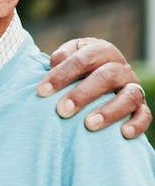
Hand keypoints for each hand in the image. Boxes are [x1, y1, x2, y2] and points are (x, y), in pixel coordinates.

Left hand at [36, 37, 150, 138]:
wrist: (91, 89)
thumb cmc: (72, 76)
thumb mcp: (65, 62)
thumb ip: (60, 60)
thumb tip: (55, 61)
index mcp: (102, 52)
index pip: (86, 57)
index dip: (64, 73)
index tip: (42, 91)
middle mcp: (121, 69)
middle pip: (108, 75)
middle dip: (83, 94)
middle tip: (62, 111)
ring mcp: (132, 89)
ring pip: (130, 95)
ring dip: (110, 111)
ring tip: (89, 125)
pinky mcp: (140, 109)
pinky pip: (144, 115)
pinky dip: (136, 124)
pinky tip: (123, 133)